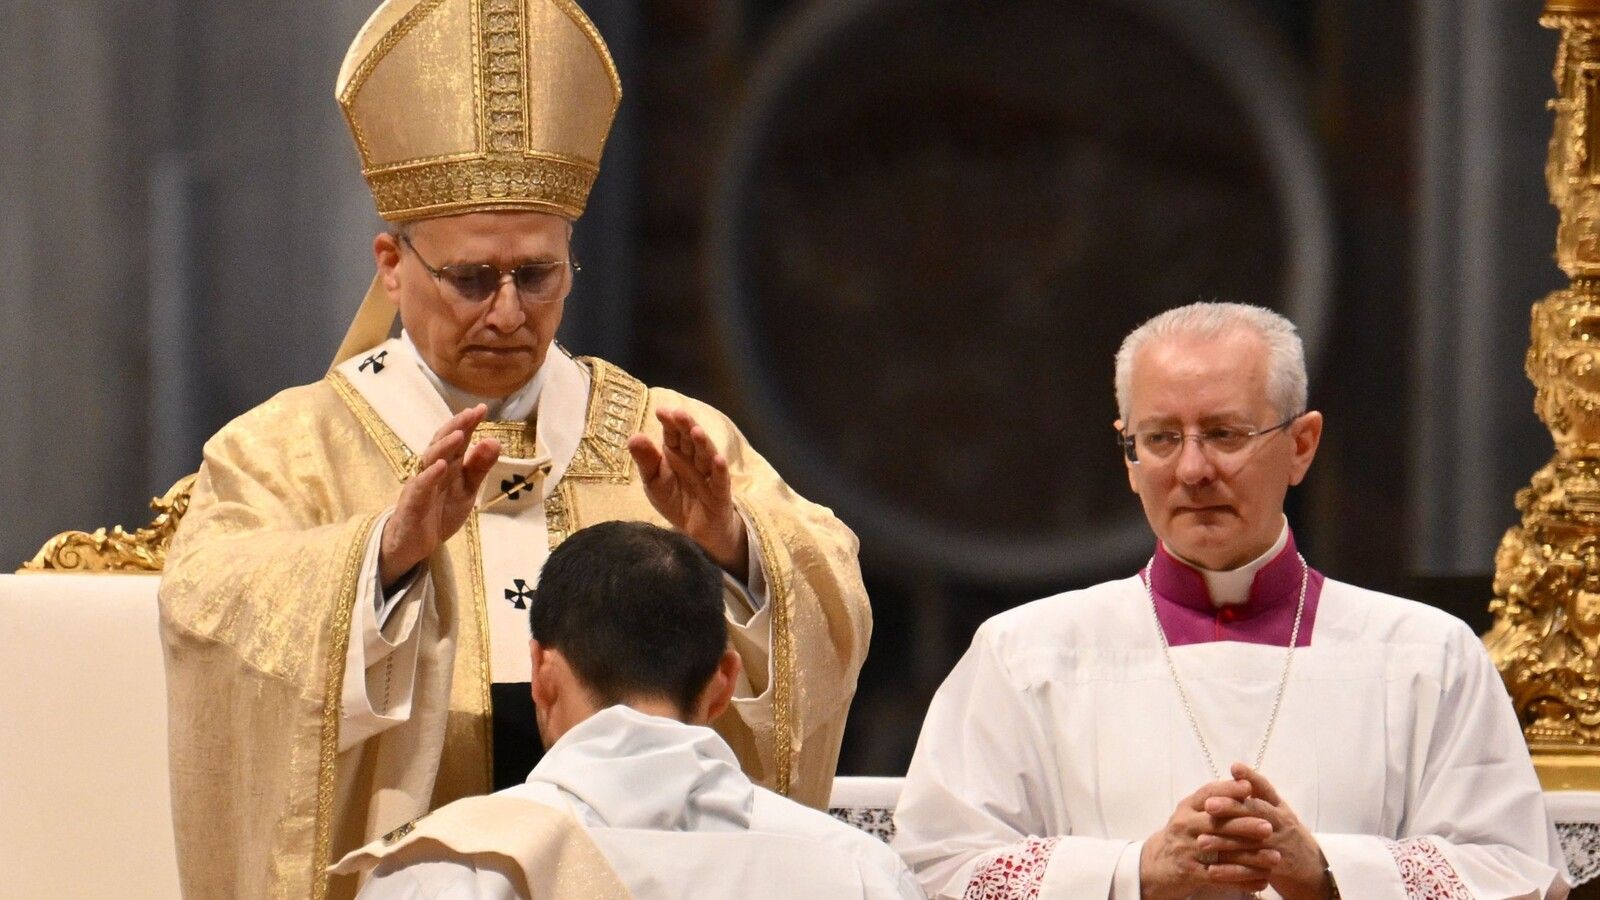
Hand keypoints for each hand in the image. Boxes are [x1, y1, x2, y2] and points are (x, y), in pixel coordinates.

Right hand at [379, 405, 500, 587]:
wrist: (415, 544)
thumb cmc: (440, 511)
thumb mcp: (467, 489)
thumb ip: (479, 467)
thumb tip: (495, 440)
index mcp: (447, 465)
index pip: (457, 440)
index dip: (468, 424)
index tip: (482, 408)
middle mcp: (432, 469)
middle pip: (442, 443)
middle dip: (456, 427)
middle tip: (471, 413)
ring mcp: (421, 485)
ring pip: (429, 461)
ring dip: (444, 447)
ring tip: (459, 434)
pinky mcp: (412, 504)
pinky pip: (420, 488)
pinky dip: (430, 476)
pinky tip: (441, 466)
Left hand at [626, 408, 747, 578]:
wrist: (696, 532)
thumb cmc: (675, 501)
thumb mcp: (654, 482)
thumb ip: (646, 461)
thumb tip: (633, 436)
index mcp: (677, 454)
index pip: (673, 435)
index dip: (669, 423)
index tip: (661, 411)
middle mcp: (694, 461)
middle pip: (691, 441)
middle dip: (686, 427)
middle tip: (678, 413)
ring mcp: (708, 476)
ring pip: (707, 456)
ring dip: (703, 444)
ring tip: (696, 431)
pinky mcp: (720, 494)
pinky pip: (720, 481)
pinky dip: (720, 471)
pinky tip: (718, 460)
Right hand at [1141, 778, 1279, 899]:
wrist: (1157, 864)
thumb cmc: (1184, 835)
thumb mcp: (1192, 813)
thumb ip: (1215, 801)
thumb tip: (1248, 783)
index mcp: (1187, 807)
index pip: (1208, 794)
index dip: (1228, 790)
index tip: (1250, 788)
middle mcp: (1184, 825)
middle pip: (1216, 823)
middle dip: (1245, 825)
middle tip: (1269, 827)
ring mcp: (1185, 849)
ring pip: (1222, 851)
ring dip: (1250, 856)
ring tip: (1274, 858)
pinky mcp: (1189, 872)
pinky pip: (1220, 876)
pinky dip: (1243, 879)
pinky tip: (1262, 880)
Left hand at [1201, 763, 1328, 899]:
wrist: (1313, 869)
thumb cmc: (1285, 834)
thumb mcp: (1278, 811)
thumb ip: (1259, 792)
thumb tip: (1234, 768)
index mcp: (1279, 808)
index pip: (1266, 789)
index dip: (1251, 778)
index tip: (1234, 767)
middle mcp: (1281, 824)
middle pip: (1258, 813)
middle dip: (1233, 808)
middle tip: (1209, 805)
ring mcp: (1279, 847)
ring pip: (1251, 843)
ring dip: (1225, 842)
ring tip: (1201, 841)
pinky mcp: (1276, 870)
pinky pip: (1251, 871)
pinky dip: (1231, 871)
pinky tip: (1211, 870)